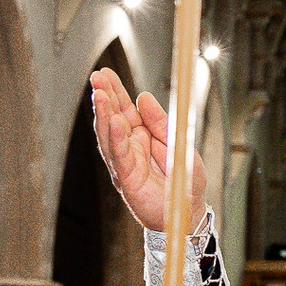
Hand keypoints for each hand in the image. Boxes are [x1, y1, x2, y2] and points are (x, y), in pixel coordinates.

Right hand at [91, 68, 206, 232]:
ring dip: (104, 115)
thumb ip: (160, 121)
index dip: (115, 92)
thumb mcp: (177, 142)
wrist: (189, 212)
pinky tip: (114, 121)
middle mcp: (129, 148)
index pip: (123, 109)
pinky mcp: (127, 179)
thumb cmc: (184, 181)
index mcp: (140, 137)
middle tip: (97, 77)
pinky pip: (120, 156)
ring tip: (100, 94)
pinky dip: (116, 139)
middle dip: (105, 97)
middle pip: (113, 118)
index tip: (105, 73)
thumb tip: (142, 97)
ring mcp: (125, 163)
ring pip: (110, 135)